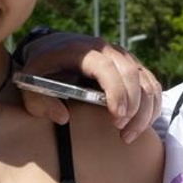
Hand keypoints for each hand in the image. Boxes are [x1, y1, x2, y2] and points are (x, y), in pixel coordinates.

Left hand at [18, 33, 162, 142]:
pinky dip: (152, 106)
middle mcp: (108, 50)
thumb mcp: (30, 82)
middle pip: (132, 75)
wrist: (53, 47)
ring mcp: (123, 57)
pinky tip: (140, 125)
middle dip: (133, 107)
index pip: (107, 68)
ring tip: (128, 136)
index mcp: (82, 51)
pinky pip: (152, 85)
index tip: (116, 117)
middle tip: (122, 133)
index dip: (116, 92)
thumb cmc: (42, 68)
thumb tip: (62, 117)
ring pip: (146, 82)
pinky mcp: (133, 66)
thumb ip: (38, 101)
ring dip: (144, 111)